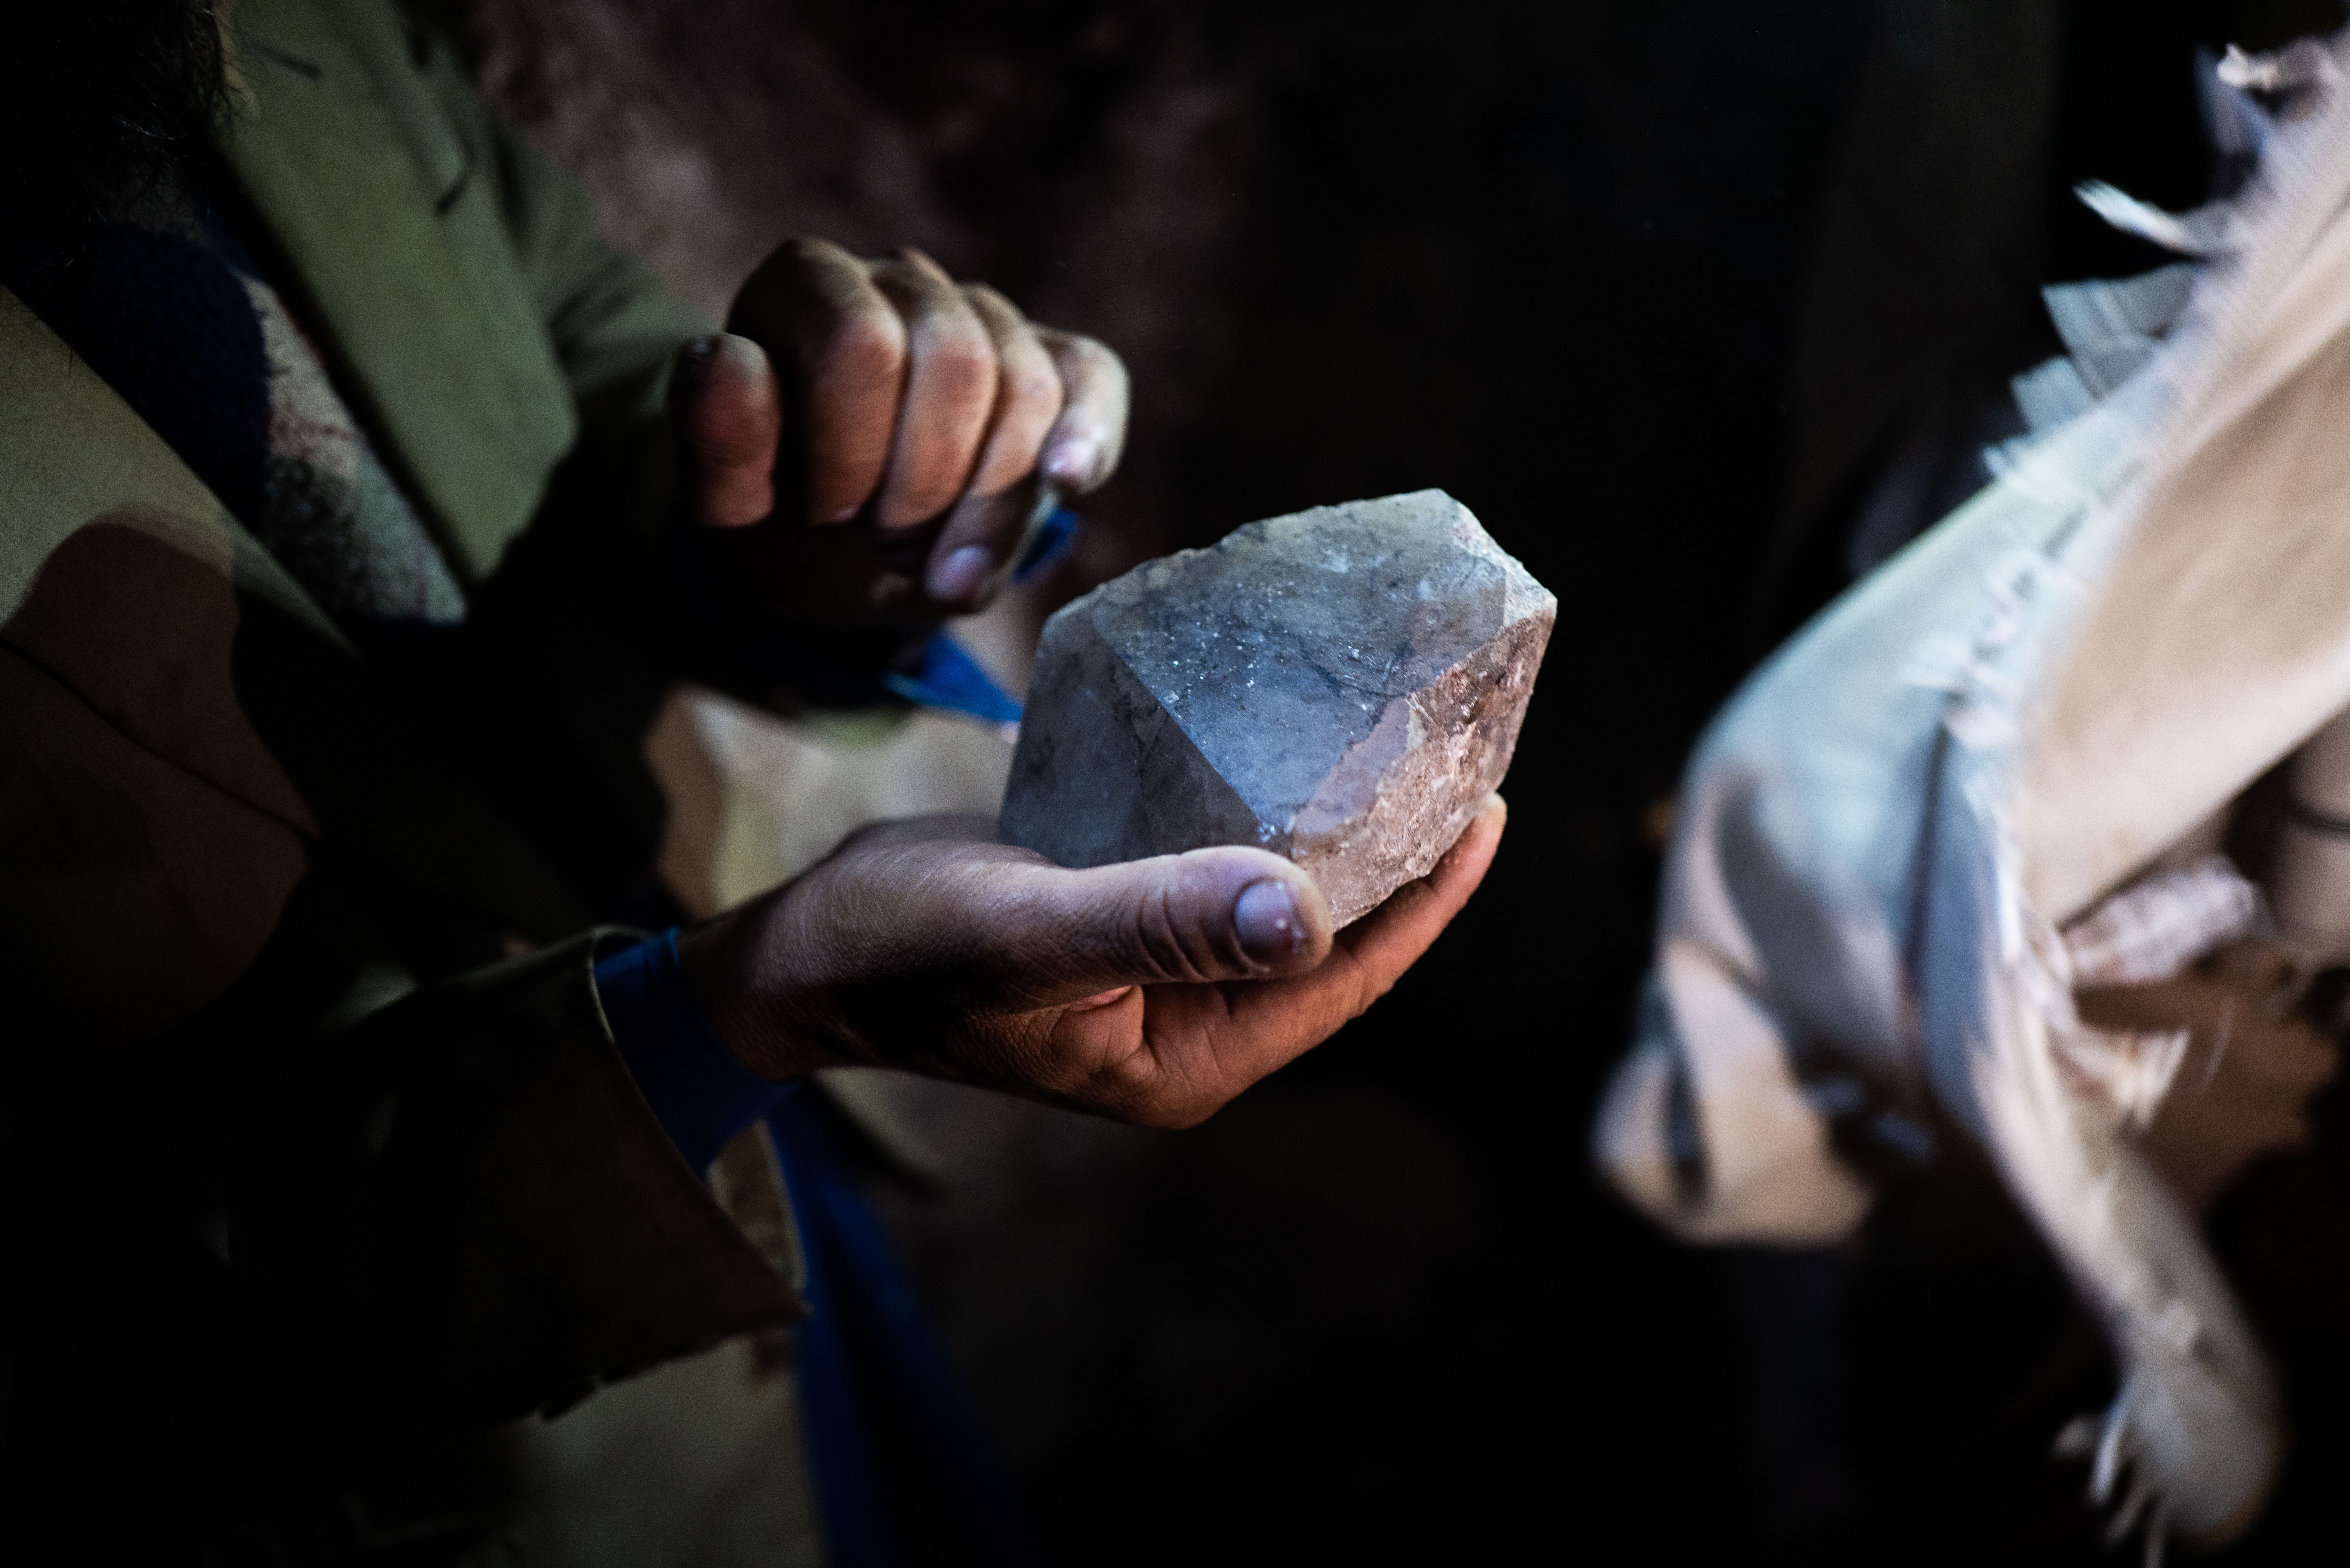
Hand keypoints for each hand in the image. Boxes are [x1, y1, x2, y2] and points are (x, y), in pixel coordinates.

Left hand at [671, 238, 1127, 614]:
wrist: (840, 559)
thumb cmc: (783, 521)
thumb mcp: (729, 510)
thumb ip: (716, 442)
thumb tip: (729, 362)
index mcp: (803, 286)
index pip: (860, 343)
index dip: (851, 451)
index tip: (824, 515)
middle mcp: (897, 279)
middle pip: (956, 358)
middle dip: (926, 483)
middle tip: (885, 543)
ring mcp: (983, 314)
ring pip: (1024, 386)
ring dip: (988, 500)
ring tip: (937, 555)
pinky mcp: (1055, 362)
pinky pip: (1090, 380)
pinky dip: (1085, 437)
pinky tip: (1068, 482)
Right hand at [678, 797, 1505, 1126]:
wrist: (805, 946)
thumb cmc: (902, 950)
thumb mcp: (1025, 933)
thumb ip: (1157, 920)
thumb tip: (1304, 914)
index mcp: (1187, 1055)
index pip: (1338, 978)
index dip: (1420, 900)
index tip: (1487, 806)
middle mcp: (1187, 1019)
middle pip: (1324, 936)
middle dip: (1393, 855)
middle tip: (1460, 752)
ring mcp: (1156, 966)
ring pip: (1275, 892)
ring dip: (1332, 823)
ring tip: (1398, 737)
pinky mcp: (1125, 911)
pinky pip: (1217, 860)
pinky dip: (1255, 804)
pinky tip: (1285, 737)